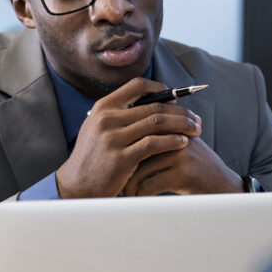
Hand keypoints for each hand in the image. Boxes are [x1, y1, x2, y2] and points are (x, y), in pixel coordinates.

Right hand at [55, 77, 202, 197]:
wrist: (76, 186)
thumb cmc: (94, 158)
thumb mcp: (99, 129)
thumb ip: (121, 115)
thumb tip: (157, 103)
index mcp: (103, 107)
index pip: (137, 86)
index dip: (161, 88)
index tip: (176, 98)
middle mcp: (107, 118)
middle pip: (154, 105)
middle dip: (180, 111)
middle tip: (196, 119)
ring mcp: (113, 138)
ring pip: (157, 122)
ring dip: (181, 125)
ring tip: (195, 130)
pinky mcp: (121, 157)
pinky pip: (154, 144)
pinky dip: (172, 141)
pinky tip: (183, 143)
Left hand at [121, 135, 243, 195]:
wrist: (221, 183)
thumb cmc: (195, 167)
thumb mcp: (179, 146)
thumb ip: (158, 139)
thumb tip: (123, 141)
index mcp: (172, 125)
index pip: (138, 131)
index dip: (124, 148)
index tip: (115, 162)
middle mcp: (176, 135)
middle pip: (136, 148)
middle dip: (123, 167)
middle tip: (116, 178)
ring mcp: (181, 153)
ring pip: (140, 168)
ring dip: (130, 184)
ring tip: (126, 191)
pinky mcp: (183, 173)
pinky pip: (150, 184)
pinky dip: (140, 194)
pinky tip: (139, 197)